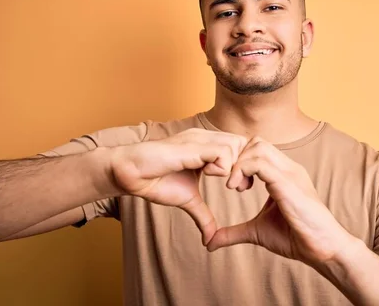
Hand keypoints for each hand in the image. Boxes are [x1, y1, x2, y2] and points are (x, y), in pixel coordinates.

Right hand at [110, 128, 249, 244]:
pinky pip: (221, 151)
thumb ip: (203, 215)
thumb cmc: (156, 181)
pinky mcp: (192, 145)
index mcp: (207, 146)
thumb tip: (210, 239)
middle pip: (243, 143)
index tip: (240, 187)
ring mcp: (199, 139)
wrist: (131, 174)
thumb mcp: (188, 200)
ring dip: (235, 168)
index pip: (240, 146)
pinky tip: (210, 176)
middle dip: (246, 166)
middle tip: (238, 187)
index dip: (244, 166)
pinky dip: (223, 167)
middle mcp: (205, 139)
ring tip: (226, 184)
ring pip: (236, 145)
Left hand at [207, 137, 348, 266]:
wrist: (324, 249)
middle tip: (232, 184)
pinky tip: (237, 188)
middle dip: (237, 158)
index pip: (257, 148)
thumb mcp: (256, 232)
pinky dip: (242, 170)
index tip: (231, 183)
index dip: (239, 160)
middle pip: (256, 142)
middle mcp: (288, 168)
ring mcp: (290, 173)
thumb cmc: (296, 238)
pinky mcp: (288, 184)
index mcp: (283, 174)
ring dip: (238, 163)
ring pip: (258, 146)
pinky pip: (260, 163)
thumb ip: (233, 233)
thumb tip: (209, 242)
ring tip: (234, 187)